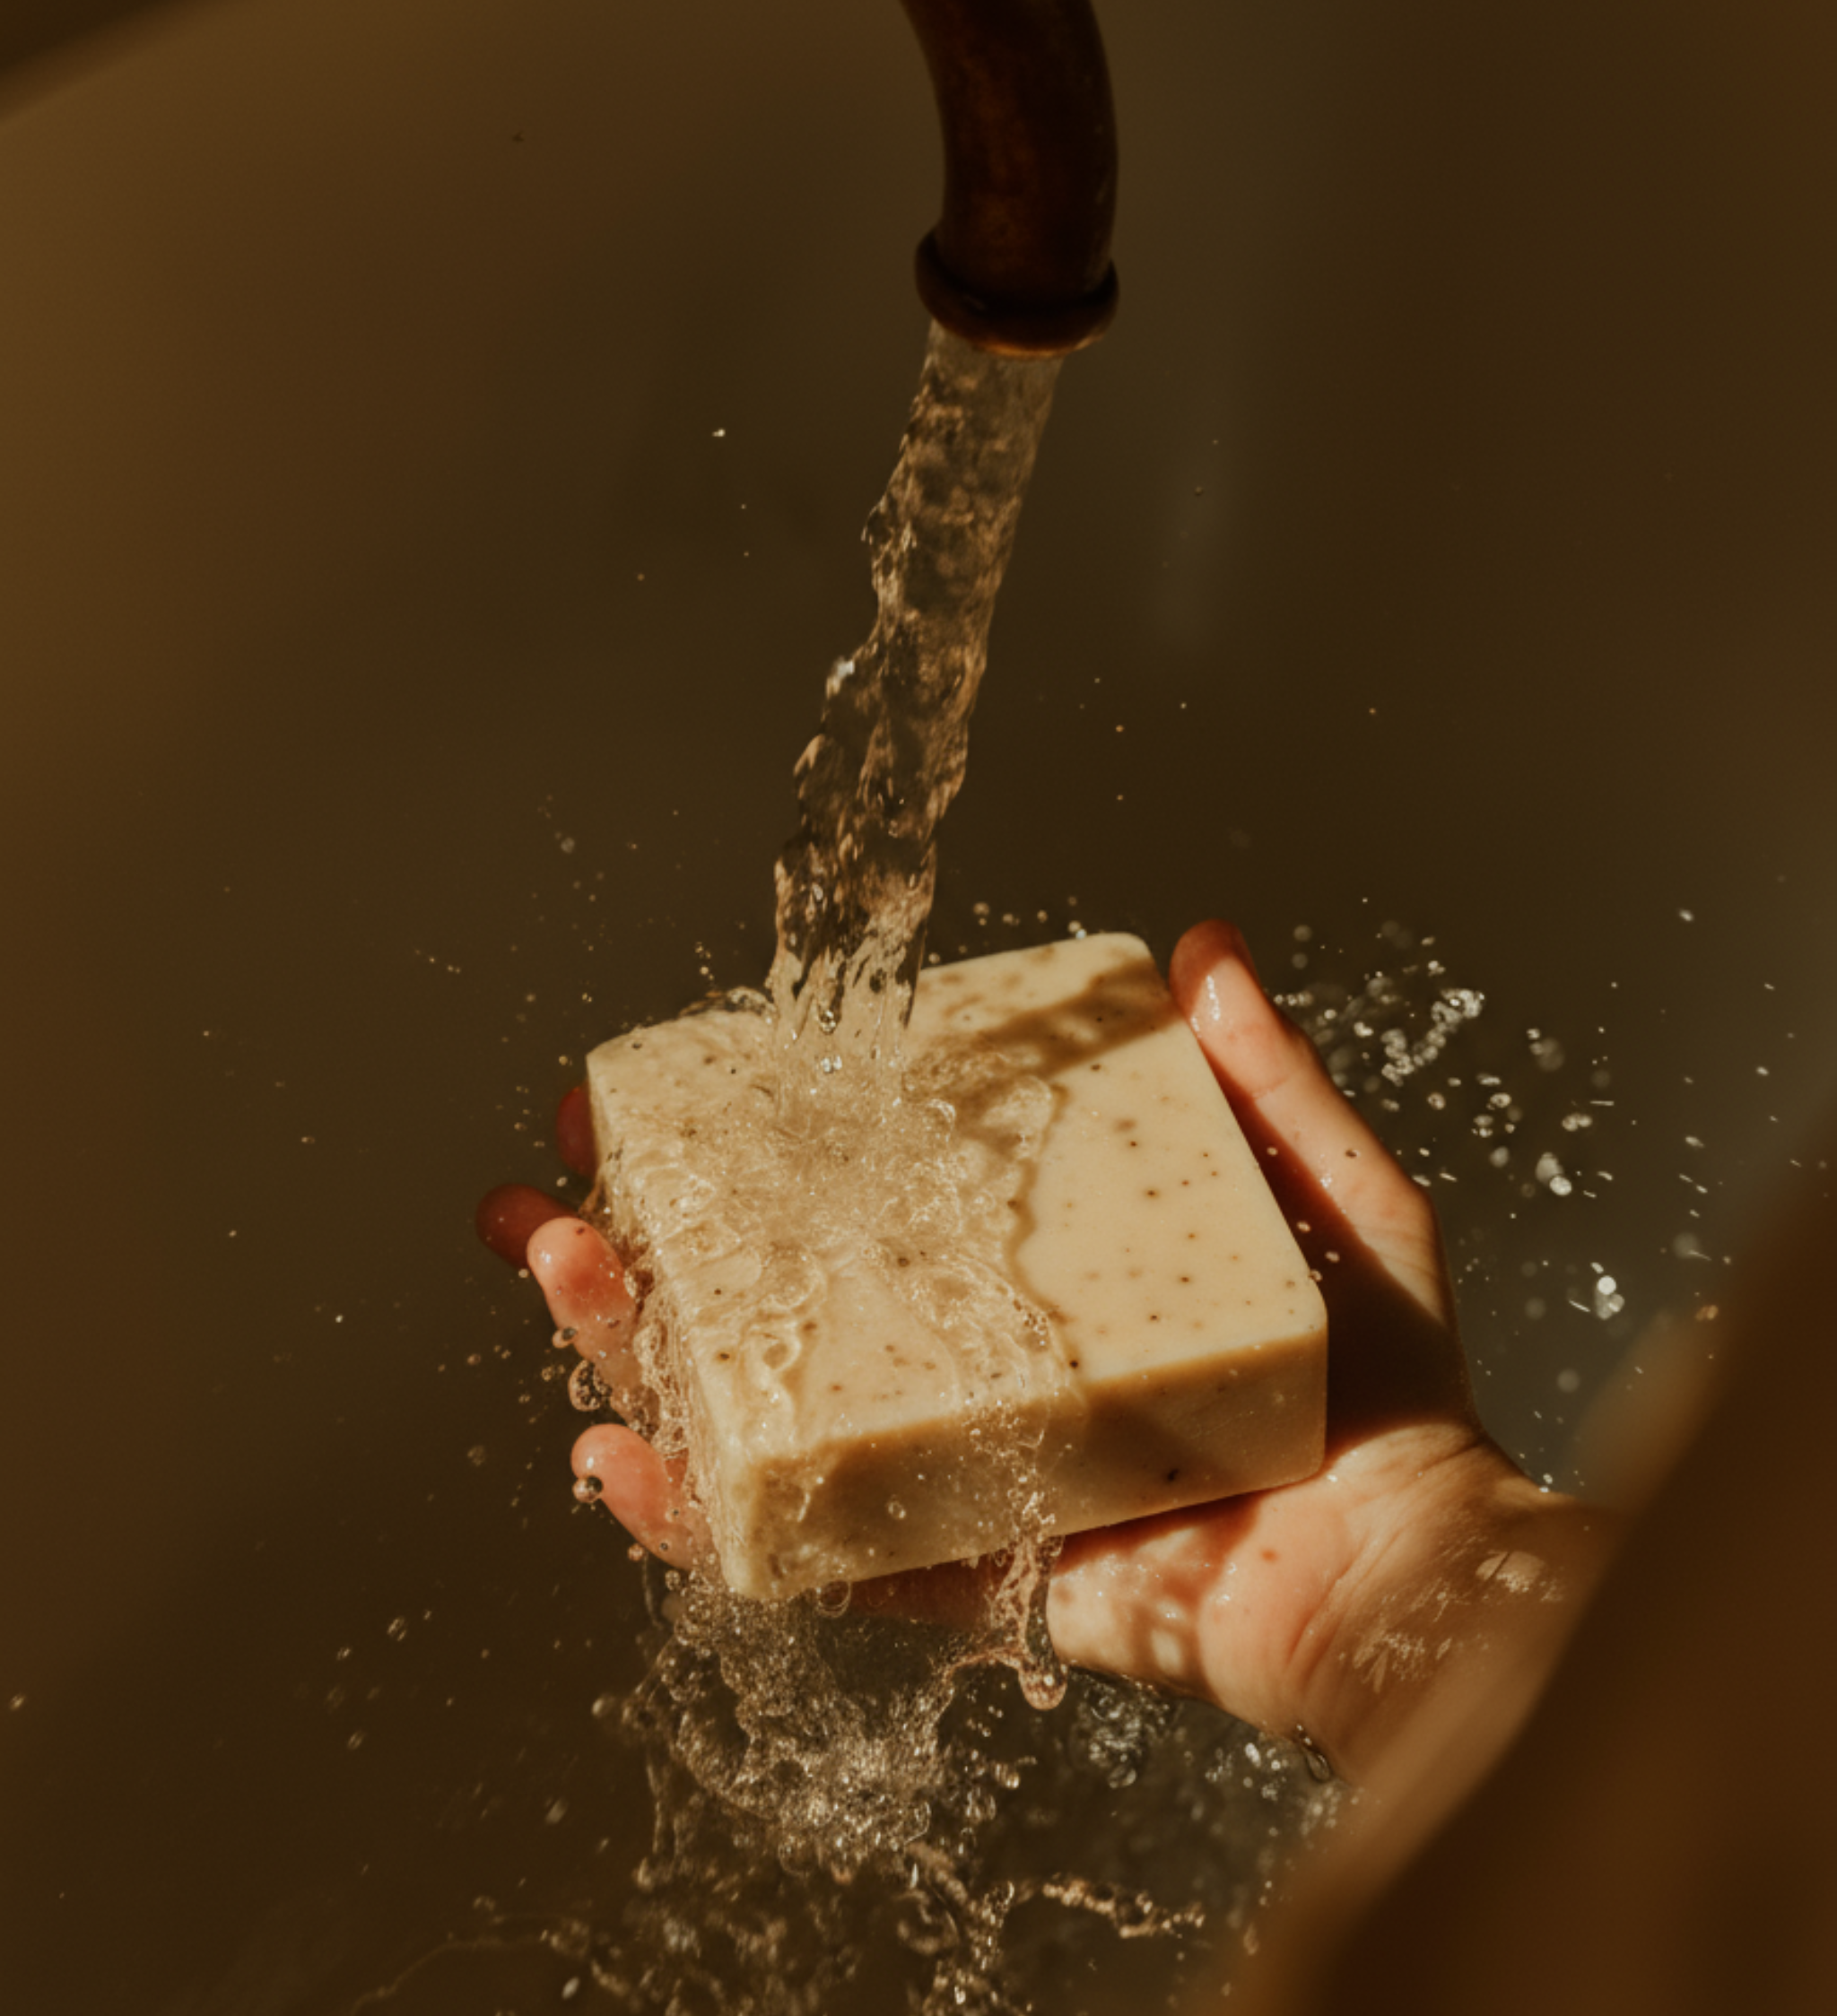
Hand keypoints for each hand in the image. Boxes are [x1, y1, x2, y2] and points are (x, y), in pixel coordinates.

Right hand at [477, 922, 1612, 1781]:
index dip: (746, 1150)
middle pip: (771, 1310)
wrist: (1410, 1559)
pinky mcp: (959, 1577)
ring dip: (635, 1356)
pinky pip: (811, 1559)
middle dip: (637, 1253)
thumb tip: (1203, 947)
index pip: (853, 1202)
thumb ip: (1263, 1079)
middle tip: (541, 1193)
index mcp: (1020, 1277)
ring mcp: (951, 1474)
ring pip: (759, 1421)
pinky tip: (617, 1460)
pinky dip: (708, 1521)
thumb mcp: (1328, 1194)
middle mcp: (966, 1370)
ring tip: (554, 1275)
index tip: (654, 1089)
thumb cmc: (1386, 1386)